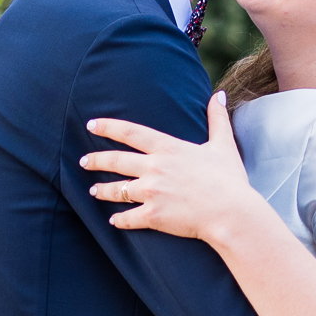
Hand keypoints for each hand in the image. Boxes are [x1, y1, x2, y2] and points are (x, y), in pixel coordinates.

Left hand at [82, 92, 262, 240]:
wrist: (232, 213)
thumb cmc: (230, 180)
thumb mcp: (224, 145)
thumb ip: (217, 118)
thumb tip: (219, 94)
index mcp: (169, 148)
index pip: (131, 133)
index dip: (108, 127)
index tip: (91, 125)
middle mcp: (154, 168)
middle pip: (115, 161)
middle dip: (95, 160)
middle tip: (84, 161)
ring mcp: (151, 192)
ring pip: (117, 190)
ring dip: (102, 190)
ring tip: (94, 191)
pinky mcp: (152, 216)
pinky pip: (126, 218)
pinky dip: (118, 220)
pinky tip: (113, 220)